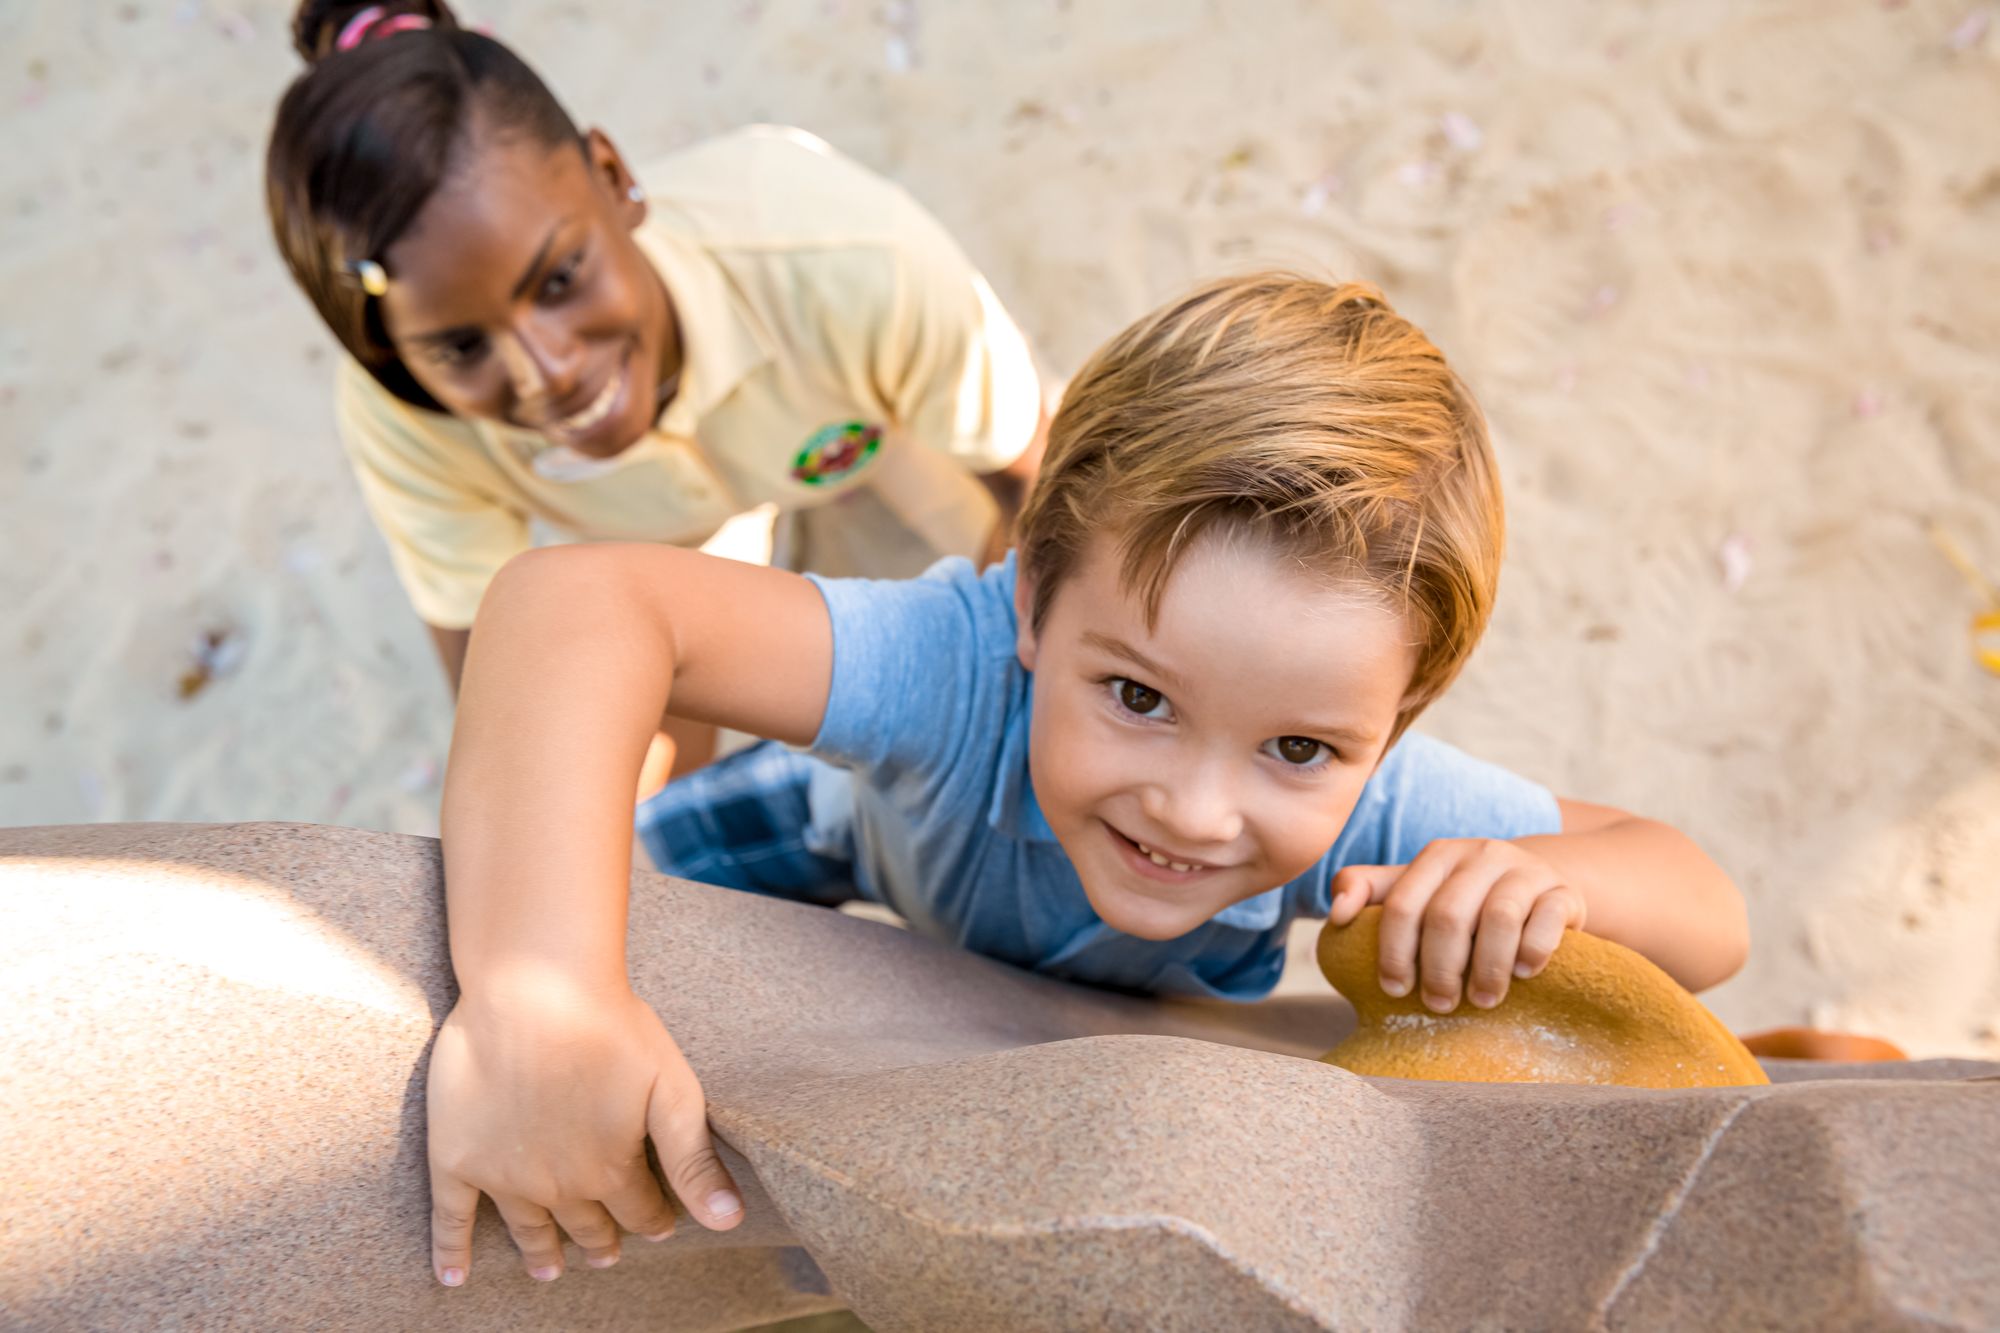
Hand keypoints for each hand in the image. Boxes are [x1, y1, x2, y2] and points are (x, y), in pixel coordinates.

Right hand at [425, 979, 743, 1285]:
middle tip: (606, 1254)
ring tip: (549, 1270)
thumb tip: (730, 1222)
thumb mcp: (673, 1090)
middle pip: (585, 1225)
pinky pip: (451, 1218)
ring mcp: (503, 1176)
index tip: (660, 1226)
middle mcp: (557, 1186)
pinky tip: (453, 1278)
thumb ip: (695, 1161)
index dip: (654, 1220)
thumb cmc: (610, 1027)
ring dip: (541, 1252)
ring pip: (528, 1228)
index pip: (640, 1212)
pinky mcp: (456, 1157)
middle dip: (600, 1240)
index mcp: (611, 1169)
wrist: (533, 988)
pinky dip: (451, 1252)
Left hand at [1327, 838, 1585, 1013]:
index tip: (1394, 990)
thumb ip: (1368, 891)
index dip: (1393, 951)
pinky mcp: (1563, 892)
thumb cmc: (1465, 899)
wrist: (1541, 885)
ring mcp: (1525, 870)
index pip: (1403, 904)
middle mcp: (1481, 854)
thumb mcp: (1416, 888)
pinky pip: (1547, 921)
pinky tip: (1522, 974)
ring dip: (1486, 969)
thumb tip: (1337, 913)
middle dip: (1439, 968)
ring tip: (1481, 1002)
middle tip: (1438, 1006)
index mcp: (1438, 854)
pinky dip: (1532, 952)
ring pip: (1498, 918)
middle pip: (1448, 915)